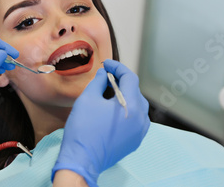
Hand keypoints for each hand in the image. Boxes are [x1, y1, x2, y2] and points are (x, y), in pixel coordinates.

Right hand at [52, 59, 149, 185]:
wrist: (82, 159)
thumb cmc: (84, 128)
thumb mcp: (88, 98)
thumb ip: (98, 82)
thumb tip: (104, 74)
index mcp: (132, 106)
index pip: (130, 78)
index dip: (118, 67)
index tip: (106, 64)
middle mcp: (141, 119)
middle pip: (135, 92)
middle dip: (121, 82)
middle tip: (105, 78)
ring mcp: (140, 132)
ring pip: (137, 106)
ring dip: (125, 97)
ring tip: (109, 94)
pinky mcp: (134, 142)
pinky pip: (135, 120)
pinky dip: (126, 111)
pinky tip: (113, 111)